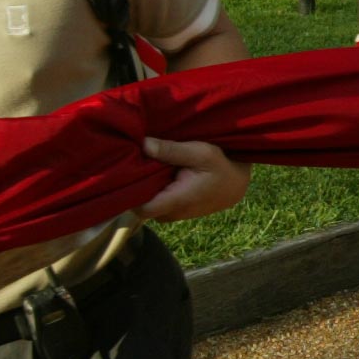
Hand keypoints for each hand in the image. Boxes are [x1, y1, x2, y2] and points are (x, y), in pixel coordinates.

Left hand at [135, 138, 252, 221]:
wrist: (237, 184)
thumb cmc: (221, 167)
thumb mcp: (200, 152)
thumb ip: (171, 150)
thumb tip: (143, 144)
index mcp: (176, 200)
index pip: (140, 208)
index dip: (127, 194)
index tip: (122, 174)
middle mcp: (171, 213)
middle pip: (140, 206)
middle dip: (134, 188)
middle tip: (131, 165)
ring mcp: (173, 215)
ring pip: (148, 205)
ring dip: (145, 189)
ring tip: (143, 167)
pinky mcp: (175, 212)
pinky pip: (157, 203)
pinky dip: (154, 191)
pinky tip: (156, 174)